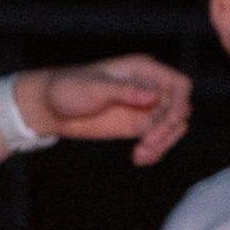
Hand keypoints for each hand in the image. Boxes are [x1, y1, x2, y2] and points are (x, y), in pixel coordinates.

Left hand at [23, 56, 192, 166]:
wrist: (50, 108)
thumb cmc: (68, 89)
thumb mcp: (94, 88)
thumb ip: (125, 90)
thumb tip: (154, 94)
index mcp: (143, 71)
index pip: (179, 85)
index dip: (179, 104)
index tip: (165, 122)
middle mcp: (149, 88)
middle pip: (179, 109)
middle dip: (168, 129)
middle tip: (147, 143)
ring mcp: (144, 108)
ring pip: (172, 127)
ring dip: (163, 144)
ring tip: (140, 155)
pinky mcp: (136, 126)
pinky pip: (157, 139)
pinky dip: (155, 151)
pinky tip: (140, 159)